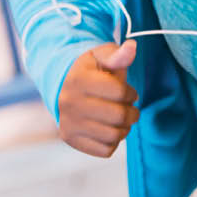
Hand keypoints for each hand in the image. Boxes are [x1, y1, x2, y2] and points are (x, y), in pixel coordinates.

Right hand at [57, 39, 138, 157]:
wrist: (64, 86)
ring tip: (119, 118)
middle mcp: (69, 102)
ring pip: (114, 135)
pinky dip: (113, 141)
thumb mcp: (102, 57)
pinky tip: (108, 128)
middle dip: (132, 112)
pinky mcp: (70, 138)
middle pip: (119, 116)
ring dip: (124, 128)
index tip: (127, 91)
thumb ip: (118, 54)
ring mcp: (68, 122)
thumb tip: (132, 47)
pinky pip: (105, 150)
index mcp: (78, 79)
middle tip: (128, 107)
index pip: (120, 92)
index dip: (130, 92)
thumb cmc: (91, 70)